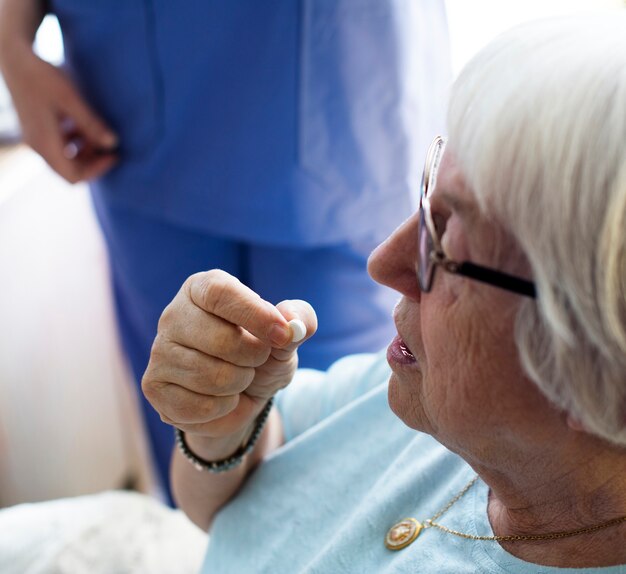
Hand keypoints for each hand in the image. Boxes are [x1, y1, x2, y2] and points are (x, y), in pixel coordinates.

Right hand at [2, 48, 117, 182]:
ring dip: (84, 150)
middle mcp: (37, 146)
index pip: (73, 175)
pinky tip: (80, 123)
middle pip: (69, 171)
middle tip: (109, 145)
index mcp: (45, 142)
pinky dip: (73, 141)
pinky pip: (58, 146)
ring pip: (64, 159)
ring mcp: (34, 139)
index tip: (114, 155)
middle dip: (92, 161)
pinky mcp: (35, 130)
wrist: (14, 58)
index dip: (97, 170)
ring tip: (94, 130)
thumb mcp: (71, 99)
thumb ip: (91, 124)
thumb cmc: (42, 76)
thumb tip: (113, 144)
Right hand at [142, 270, 317, 453]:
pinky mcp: (154, 386)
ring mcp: (159, 351)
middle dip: (253, 358)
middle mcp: (173, 314)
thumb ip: (298, 320)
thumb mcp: (287, 334)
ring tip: (238, 377)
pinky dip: (223, 408)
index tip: (283, 336)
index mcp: (203, 288)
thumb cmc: (262, 351)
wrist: (241, 394)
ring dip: (240, 384)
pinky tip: (221, 398)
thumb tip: (292, 322)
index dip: (256, 315)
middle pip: (220, 340)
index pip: (222, 293)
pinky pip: (199, 406)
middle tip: (255, 359)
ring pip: (212, 377)